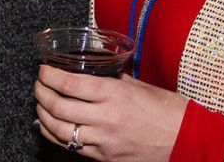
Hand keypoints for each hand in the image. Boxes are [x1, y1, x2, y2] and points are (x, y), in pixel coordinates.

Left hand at [34, 65, 186, 161]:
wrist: (185, 139)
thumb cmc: (167, 110)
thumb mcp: (138, 85)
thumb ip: (113, 78)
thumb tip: (94, 70)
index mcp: (114, 95)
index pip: (70, 85)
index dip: (50, 77)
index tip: (43, 70)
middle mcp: (106, 119)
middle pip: (60, 108)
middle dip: (42, 95)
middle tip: (38, 85)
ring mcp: (104, 142)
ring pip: (61, 132)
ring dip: (44, 117)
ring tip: (40, 105)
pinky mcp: (105, 158)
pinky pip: (73, 148)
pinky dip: (57, 137)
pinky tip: (51, 127)